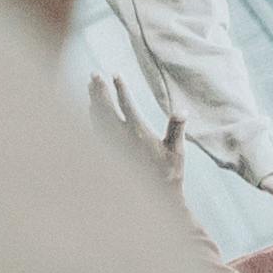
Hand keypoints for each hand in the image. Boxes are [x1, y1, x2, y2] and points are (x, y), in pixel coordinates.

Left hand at [84, 75, 187, 197]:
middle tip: (94, 74)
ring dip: (94, 100)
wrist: (153, 197)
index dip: (121, 89)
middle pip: (106, 109)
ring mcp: (112, 146)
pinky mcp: (108, 153)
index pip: (127, 106)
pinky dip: (92, 116)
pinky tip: (91, 107)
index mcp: (139, 134)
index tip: (115, 74)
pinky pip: (95, 130)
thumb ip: (177, 129)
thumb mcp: (176, 151)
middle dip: (100, 90)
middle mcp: (122, 139)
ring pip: (98, 118)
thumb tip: (181, 110)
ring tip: (91, 85)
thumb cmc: (169, 174)